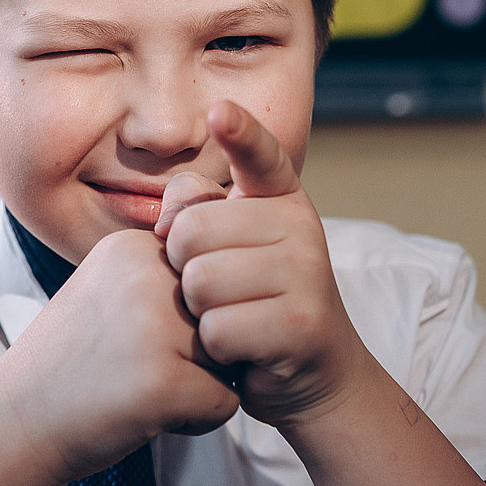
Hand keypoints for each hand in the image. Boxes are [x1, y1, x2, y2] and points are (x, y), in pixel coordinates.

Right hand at [0, 227, 239, 484]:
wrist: (13, 423)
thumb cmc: (69, 362)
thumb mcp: (110, 290)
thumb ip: (165, 271)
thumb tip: (242, 262)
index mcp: (132, 247)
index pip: (210, 277)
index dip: (185, 316)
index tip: (132, 334)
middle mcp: (147, 277)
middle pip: (225, 316)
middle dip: (199, 351)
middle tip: (137, 368)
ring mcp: (156, 328)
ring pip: (232, 358)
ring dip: (200, 384)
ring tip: (143, 390)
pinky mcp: (164, 382)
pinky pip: (227, 403)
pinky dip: (197, 421)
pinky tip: (148, 417)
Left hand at [159, 101, 365, 427]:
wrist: (315, 374)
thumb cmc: (256, 303)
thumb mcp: (228, 249)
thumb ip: (194, 212)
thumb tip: (169, 218)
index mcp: (282, 200)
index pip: (261, 155)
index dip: (240, 132)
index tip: (220, 111)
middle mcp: (302, 227)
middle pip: (192, 232)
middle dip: (185, 269)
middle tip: (216, 292)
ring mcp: (306, 274)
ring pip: (201, 283)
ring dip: (199, 313)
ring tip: (230, 318)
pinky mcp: (300, 324)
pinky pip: (218, 328)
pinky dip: (215, 349)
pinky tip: (241, 349)